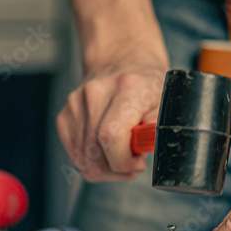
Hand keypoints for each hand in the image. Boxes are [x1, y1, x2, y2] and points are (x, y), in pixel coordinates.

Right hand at [56, 57, 166, 181]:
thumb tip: (139, 158)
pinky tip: (107, 149)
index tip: (138, 163)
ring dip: (106, 168)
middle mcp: (96, 93)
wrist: (123, 61)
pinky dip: (93, 161)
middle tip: (133, 161)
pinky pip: (76, 156)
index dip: (124, 161)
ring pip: (84, 161)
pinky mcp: (64, 115)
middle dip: (117, 169)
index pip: (111, 135)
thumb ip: (156, 133)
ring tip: (122, 153)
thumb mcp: (166, 105)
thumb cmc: (149, 85)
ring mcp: (75, 103)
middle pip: (95, 154)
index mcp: (127, 88)